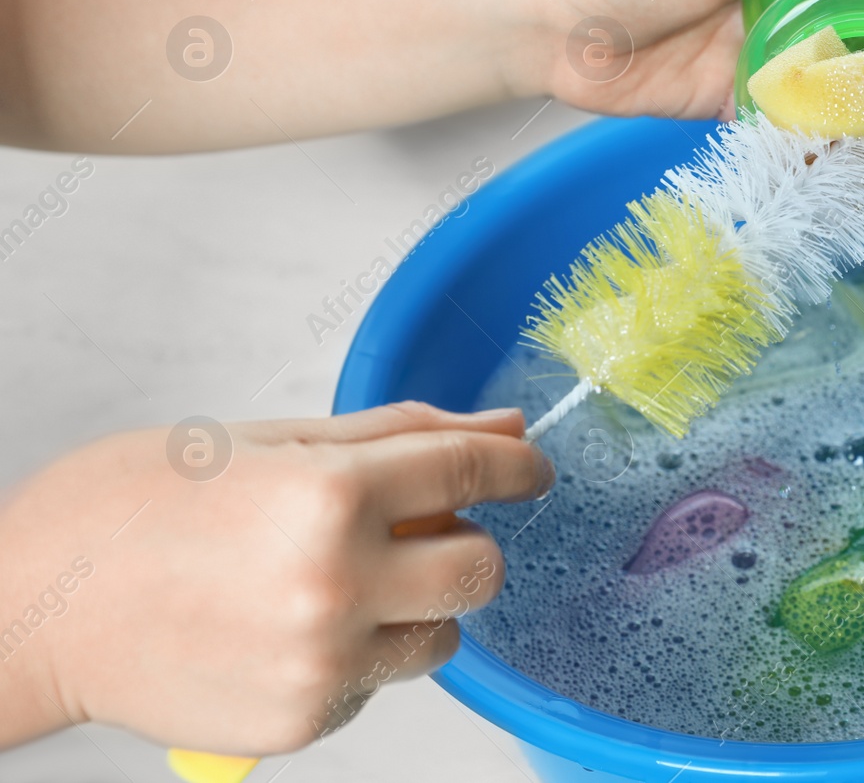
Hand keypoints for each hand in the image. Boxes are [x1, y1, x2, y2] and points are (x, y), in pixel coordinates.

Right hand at [0, 402, 551, 754]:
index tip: (530, 466)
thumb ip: (395, 436)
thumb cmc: (128, 508)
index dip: (517, 465)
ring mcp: (322, 664)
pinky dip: (362, 652)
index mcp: (328, 495)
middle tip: (419, 527)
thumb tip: (497, 425)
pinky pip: (381, 682)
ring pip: (442, 635)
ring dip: (416, 603)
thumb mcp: (263, 439)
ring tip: (337, 580)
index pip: (473, 471)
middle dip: (464, 541)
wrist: (28, 609)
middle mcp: (337, 585)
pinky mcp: (304, 721)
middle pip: (481, 568)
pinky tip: (293, 624)